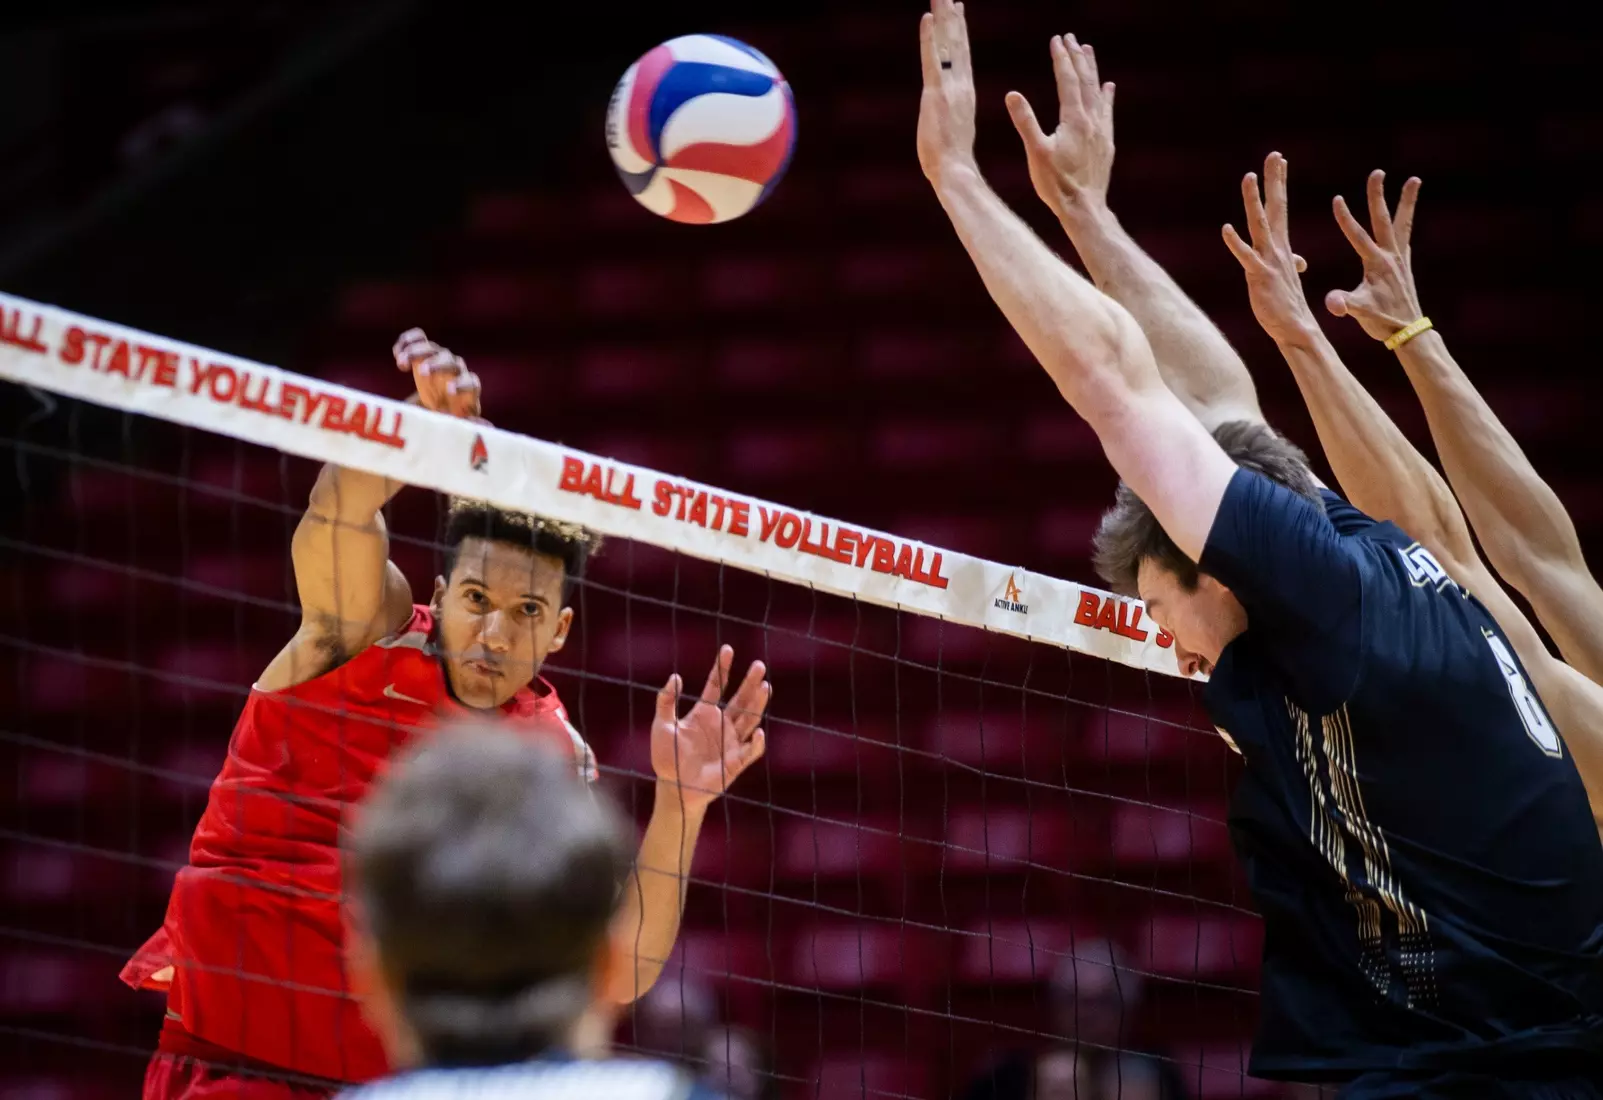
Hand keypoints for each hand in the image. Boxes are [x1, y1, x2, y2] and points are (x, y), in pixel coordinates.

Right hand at [391, 328, 481, 419]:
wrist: (442, 404)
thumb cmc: (452, 417)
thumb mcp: (458, 424)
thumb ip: (468, 423)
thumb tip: (483, 427)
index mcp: (468, 390)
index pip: (470, 383)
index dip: (461, 385)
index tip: (449, 391)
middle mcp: (456, 370)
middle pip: (449, 360)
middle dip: (437, 365)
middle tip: (422, 373)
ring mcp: (440, 358)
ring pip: (432, 348)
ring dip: (416, 351)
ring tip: (401, 362)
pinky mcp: (425, 353)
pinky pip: (418, 338)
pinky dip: (408, 341)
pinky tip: (397, 353)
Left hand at [652, 645, 769, 811]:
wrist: (673, 787)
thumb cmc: (667, 757)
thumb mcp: (661, 725)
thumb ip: (666, 701)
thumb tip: (676, 676)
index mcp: (705, 713)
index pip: (717, 685)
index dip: (722, 668)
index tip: (727, 649)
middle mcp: (723, 724)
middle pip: (740, 699)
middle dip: (750, 682)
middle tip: (759, 665)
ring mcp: (731, 742)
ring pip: (749, 719)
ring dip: (757, 704)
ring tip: (765, 686)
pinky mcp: (736, 762)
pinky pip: (750, 751)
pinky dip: (755, 743)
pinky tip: (758, 732)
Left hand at [916, 0, 976, 185]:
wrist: (954, 169)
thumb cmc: (951, 158)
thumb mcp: (951, 127)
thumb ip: (948, 112)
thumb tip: (942, 111)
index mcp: (965, 91)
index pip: (961, 53)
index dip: (959, 29)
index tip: (957, 8)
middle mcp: (960, 84)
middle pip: (956, 42)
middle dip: (952, 16)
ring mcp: (949, 87)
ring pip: (946, 45)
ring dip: (943, 18)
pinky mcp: (935, 94)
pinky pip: (932, 59)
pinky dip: (929, 38)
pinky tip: (927, 18)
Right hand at [1004, 33, 1114, 218]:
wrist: (1084, 208)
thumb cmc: (1056, 184)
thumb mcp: (1035, 152)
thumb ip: (1025, 121)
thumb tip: (1012, 94)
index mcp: (1074, 119)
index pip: (1067, 80)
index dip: (1061, 59)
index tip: (1056, 40)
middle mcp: (1091, 120)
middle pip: (1085, 80)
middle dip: (1077, 57)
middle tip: (1071, 38)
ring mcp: (1101, 130)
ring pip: (1098, 92)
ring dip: (1092, 70)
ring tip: (1089, 51)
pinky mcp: (1106, 143)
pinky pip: (1108, 110)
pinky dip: (1107, 95)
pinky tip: (1109, 87)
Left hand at [1222, 152, 1319, 346]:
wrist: (1295, 328)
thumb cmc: (1289, 304)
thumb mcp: (1289, 278)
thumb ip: (1291, 263)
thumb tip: (1299, 261)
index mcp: (1283, 248)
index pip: (1280, 209)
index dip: (1279, 184)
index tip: (1280, 161)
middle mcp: (1277, 249)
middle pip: (1275, 208)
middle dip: (1274, 181)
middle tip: (1274, 155)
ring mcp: (1268, 261)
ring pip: (1259, 224)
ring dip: (1253, 200)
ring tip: (1248, 176)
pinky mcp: (1259, 276)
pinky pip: (1246, 256)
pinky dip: (1236, 242)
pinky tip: (1225, 229)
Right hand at [1326, 171, 1424, 341]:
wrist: (1408, 331)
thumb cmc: (1382, 322)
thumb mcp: (1360, 312)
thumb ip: (1346, 304)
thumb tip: (1332, 303)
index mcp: (1377, 263)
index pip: (1358, 235)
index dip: (1346, 218)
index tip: (1336, 199)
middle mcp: (1391, 256)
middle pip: (1384, 219)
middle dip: (1378, 196)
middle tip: (1377, 173)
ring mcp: (1401, 258)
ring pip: (1402, 222)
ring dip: (1406, 201)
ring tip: (1413, 180)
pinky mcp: (1405, 265)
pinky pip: (1405, 237)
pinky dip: (1405, 222)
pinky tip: (1403, 218)